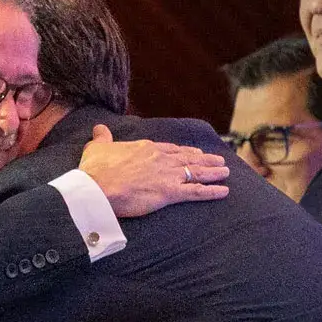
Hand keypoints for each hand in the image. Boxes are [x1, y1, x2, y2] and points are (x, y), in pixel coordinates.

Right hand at [79, 125, 229, 217]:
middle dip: (205, 159)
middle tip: (218, 160)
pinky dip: (212, 191)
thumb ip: (102, 138)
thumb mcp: (96, 148)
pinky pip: (197, 192)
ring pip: (197, 172)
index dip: (185, 151)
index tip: (195, 152)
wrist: (98, 187)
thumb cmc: (96, 170)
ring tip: (226, 172)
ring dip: (213, 172)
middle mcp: (161, 159)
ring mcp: (168, 175)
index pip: (171, 149)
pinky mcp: (170, 192)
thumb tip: (99, 128)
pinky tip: (224, 191)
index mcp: (146, 148)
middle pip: (188, 158)